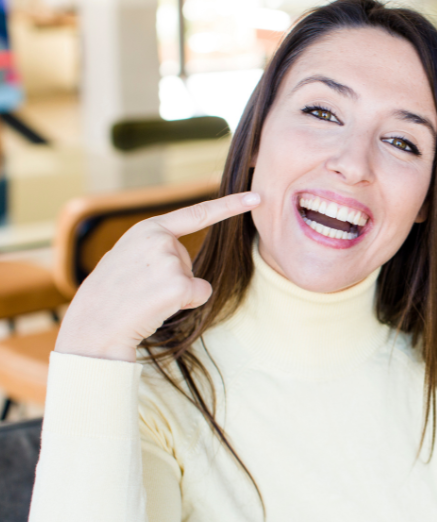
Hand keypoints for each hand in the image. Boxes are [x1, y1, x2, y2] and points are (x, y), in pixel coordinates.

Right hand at [55, 192, 261, 362]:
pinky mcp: (179, 286)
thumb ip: (153, 245)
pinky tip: (157, 306)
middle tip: (140, 287)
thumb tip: (177, 252)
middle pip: (188, 259)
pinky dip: (186, 303)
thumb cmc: (111, 292)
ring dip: (176, 292)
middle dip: (172, 276)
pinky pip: (200, 294)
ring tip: (144, 296)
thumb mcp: (126, 254)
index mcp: (148, 228)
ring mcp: (170, 262)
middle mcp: (160, 240)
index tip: (256, 197)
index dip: (230, 205)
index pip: (197, 213)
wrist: (95, 324)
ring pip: (194, 279)